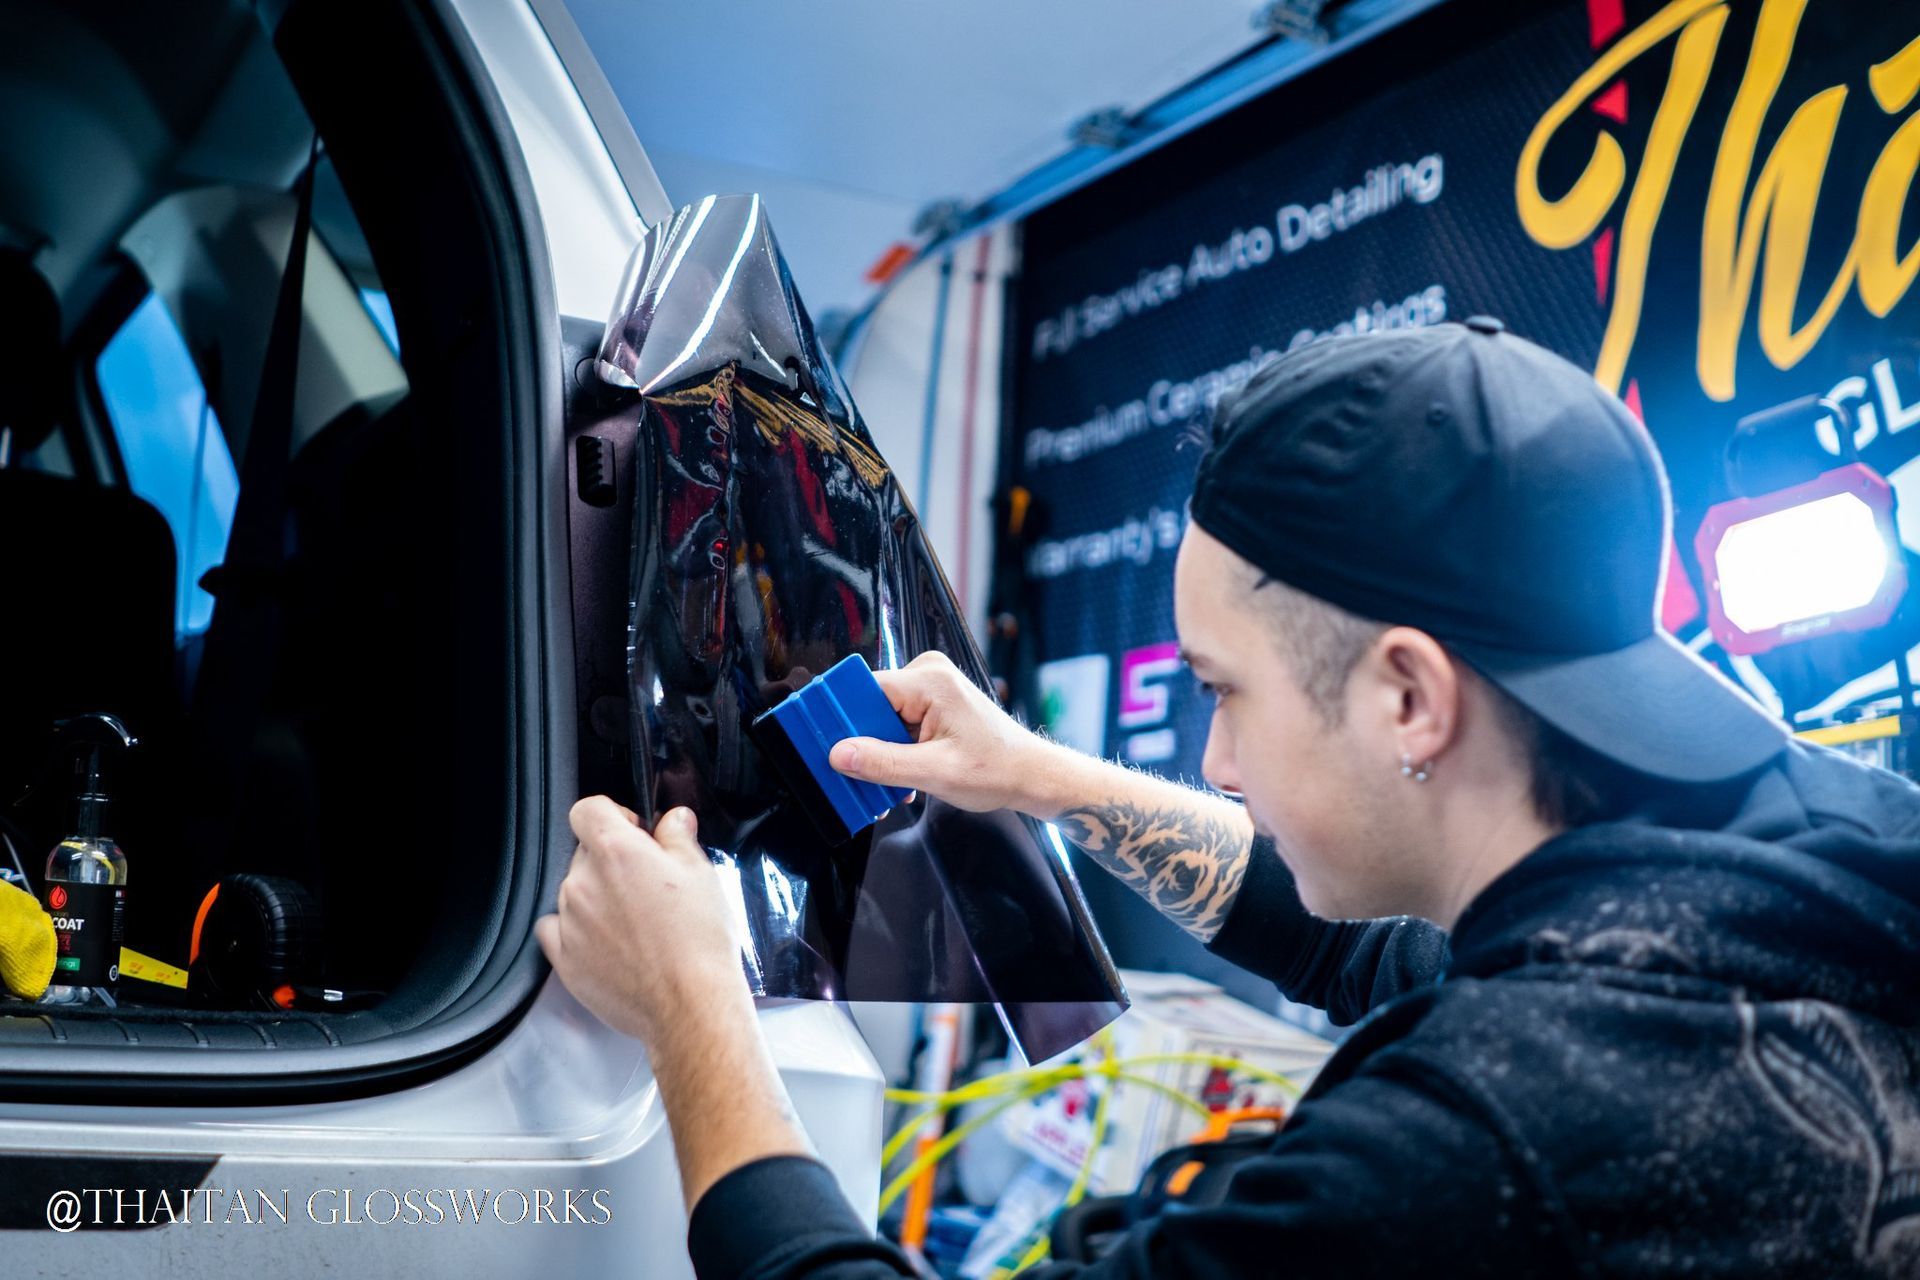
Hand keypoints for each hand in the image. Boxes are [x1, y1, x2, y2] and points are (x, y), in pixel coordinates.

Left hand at [535, 799, 747, 1048]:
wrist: (690, 1002)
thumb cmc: (700, 940)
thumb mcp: (701, 874)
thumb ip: (678, 837)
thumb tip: (672, 821)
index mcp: (615, 851)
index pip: (588, 810)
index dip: (613, 816)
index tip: (633, 833)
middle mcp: (583, 882)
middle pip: (584, 853)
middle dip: (612, 862)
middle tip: (647, 886)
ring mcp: (569, 922)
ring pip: (574, 893)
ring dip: (597, 898)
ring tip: (636, 924)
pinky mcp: (564, 959)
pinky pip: (555, 930)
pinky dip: (575, 931)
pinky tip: (607, 942)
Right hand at [827, 650, 1051, 813]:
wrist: (1030, 776)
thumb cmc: (997, 769)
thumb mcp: (935, 773)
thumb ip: (884, 763)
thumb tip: (840, 754)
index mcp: (929, 681)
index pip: (864, 691)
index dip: (842, 720)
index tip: (824, 745)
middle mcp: (927, 675)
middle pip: (869, 707)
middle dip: (862, 745)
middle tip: (858, 780)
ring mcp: (929, 689)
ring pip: (880, 720)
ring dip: (879, 755)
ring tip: (891, 786)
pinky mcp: (930, 703)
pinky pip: (895, 724)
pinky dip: (893, 752)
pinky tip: (903, 780)